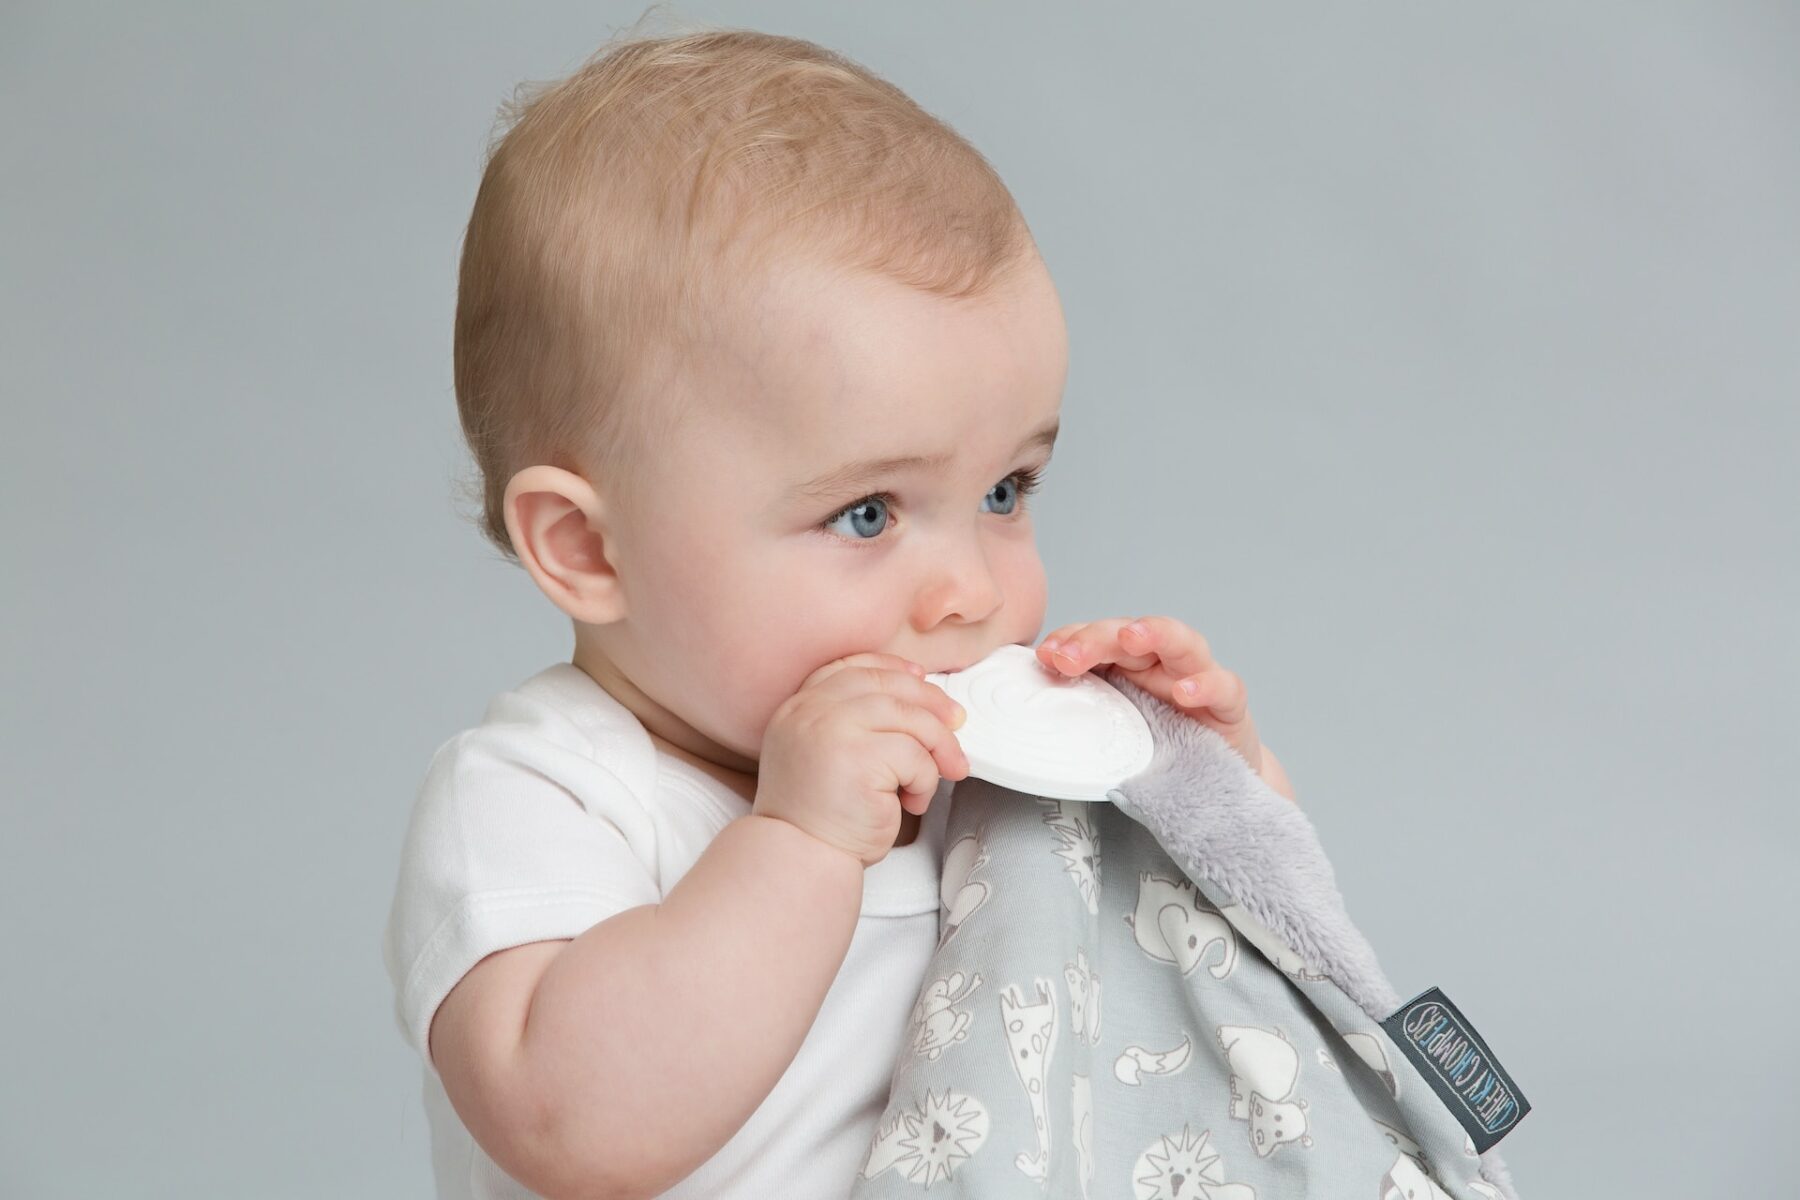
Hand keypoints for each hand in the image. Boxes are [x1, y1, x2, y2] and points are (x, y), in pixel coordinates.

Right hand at [755, 652, 970, 867]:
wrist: (800, 857)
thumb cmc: (818, 816)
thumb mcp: (823, 754)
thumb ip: (851, 723)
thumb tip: (919, 702)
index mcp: (798, 707)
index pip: (851, 667)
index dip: (892, 669)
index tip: (920, 679)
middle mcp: (810, 712)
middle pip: (887, 687)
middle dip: (931, 703)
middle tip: (955, 724)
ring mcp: (833, 731)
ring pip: (910, 719)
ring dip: (936, 748)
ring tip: (936, 777)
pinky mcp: (859, 759)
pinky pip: (916, 757)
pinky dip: (926, 781)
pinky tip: (912, 801)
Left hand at [1036, 616, 1297, 803]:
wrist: (1213, 789)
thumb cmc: (1157, 755)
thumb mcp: (1109, 740)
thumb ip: (1076, 724)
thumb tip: (1017, 730)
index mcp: (1125, 667)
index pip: (1094, 639)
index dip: (1070, 639)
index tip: (1044, 657)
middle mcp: (1159, 665)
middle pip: (1128, 634)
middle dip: (1096, 637)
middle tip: (1068, 655)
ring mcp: (1197, 680)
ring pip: (1181, 641)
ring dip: (1154, 633)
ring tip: (1130, 637)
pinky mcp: (1230, 708)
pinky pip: (1225, 686)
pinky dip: (1205, 684)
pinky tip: (1184, 691)